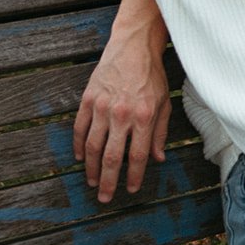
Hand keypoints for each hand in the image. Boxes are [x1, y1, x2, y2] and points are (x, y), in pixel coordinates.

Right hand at [74, 39, 170, 203]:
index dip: (135, 175)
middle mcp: (122, 114)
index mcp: (143, 116)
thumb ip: (159, 132)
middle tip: (105, 198)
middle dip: (109, 181)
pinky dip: (79, 146)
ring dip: (92, 168)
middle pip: (113, 156)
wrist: (133, 46)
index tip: (131, 189)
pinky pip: (80, 129)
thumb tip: (158, 159)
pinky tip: (82, 159)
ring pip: (93, 146)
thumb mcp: (164, 103)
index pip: (138, 155)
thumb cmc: (152, 76)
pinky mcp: (88, 99)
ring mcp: (102, 107)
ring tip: (93, 182)